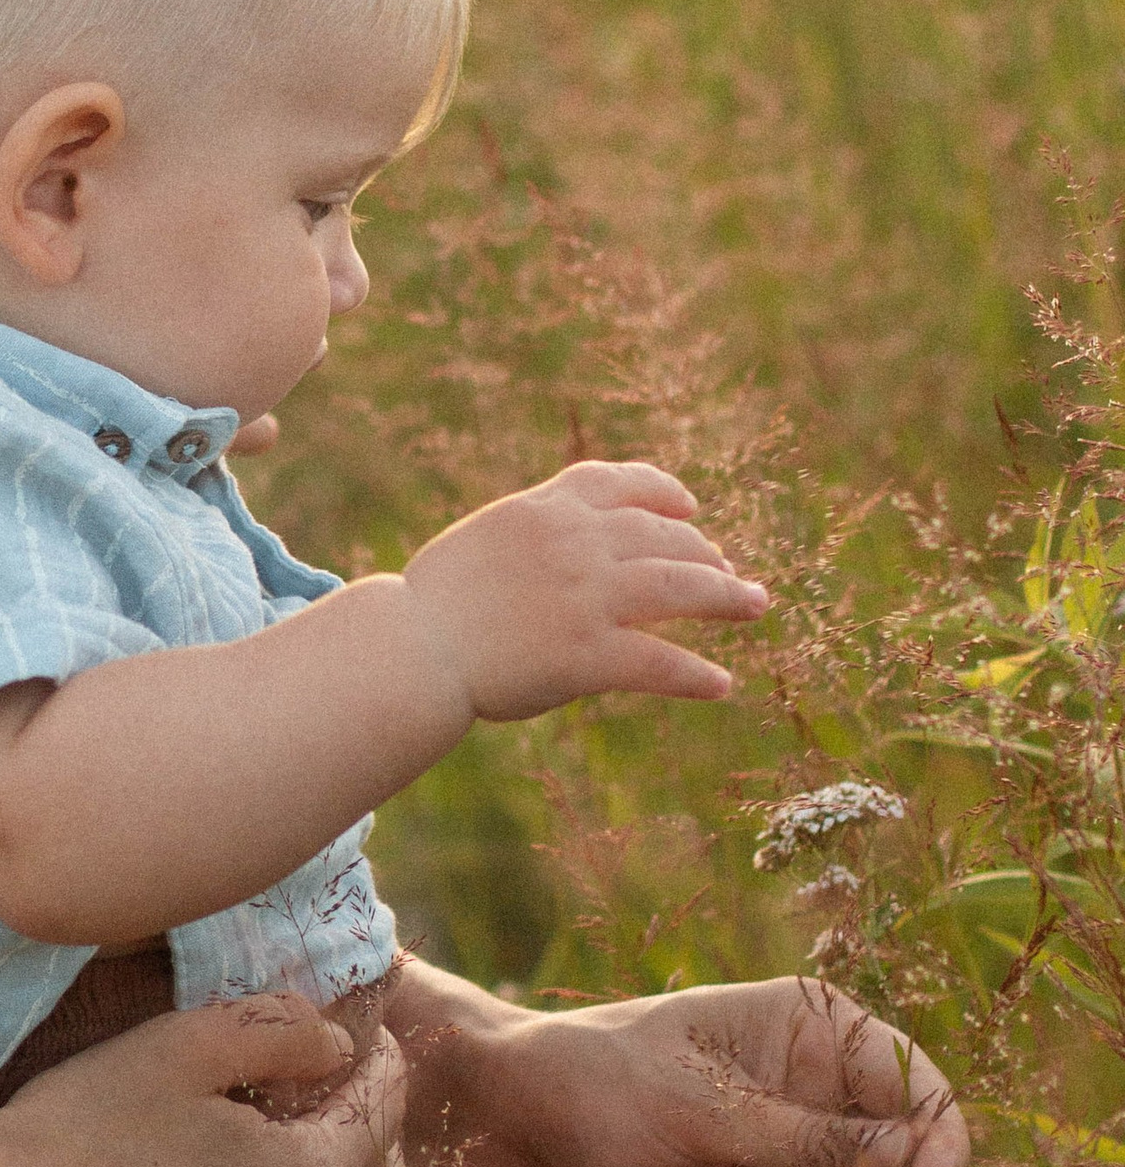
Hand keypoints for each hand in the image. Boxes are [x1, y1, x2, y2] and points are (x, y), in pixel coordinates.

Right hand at [403, 460, 768, 720]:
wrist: (411, 647)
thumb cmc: (432, 603)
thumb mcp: (485, 540)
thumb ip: (534, 535)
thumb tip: (572, 546)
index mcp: (546, 510)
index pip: (620, 482)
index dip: (662, 491)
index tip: (690, 506)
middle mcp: (575, 543)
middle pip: (663, 535)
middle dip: (705, 553)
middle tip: (730, 574)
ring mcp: (586, 597)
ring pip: (681, 586)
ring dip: (726, 596)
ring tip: (754, 605)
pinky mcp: (588, 654)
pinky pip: (661, 662)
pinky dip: (696, 675)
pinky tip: (721, 684)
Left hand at [412, 965, 968, 1166]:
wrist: (507, 1126)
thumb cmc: (595, 1079)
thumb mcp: (703, 1106)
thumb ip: (806, 1140)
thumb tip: (910, 1161)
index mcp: (809, 1030)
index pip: (913, 1083)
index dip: (939, 1140)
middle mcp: (809, 1092)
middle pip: (905, 1156)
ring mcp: (783, 1155)